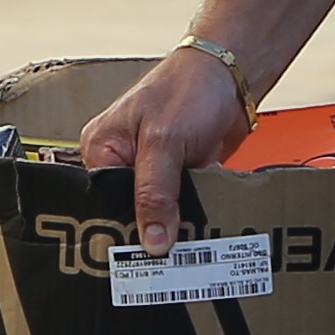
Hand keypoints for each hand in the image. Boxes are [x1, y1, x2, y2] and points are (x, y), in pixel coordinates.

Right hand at [72, 43, 256, 246]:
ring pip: (160, 213)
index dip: (123, 227)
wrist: (233, 76)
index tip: (142, 254)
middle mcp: (122, 161)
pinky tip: (204, 226)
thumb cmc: (189, 88)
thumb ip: (155, 193)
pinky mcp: (181, 176)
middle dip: (153, 229)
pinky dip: (195, 215)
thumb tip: (151, 240)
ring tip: (190, 244)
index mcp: (102, 149)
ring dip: (178, 224)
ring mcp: (153, 170)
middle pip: (131, 212)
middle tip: (169, 258)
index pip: (103, 202)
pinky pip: (183, 207)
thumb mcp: (163, 142)